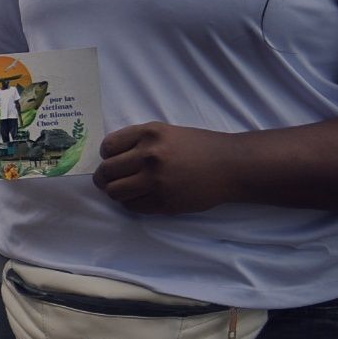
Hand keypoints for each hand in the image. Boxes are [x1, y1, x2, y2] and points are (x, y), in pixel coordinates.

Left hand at [93, 122, 236, 214]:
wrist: (232, 165)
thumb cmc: (199, 147)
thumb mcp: (166, 132)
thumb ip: (139, 141)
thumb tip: (109, 157)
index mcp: (149, 133)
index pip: (108, 147)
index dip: (107, 156)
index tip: (114, 160)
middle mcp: (150, 155)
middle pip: (107, 171)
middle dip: (105, 177)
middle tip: (111, 180)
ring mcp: (157, 180)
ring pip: (115, 192)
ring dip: (116, 192)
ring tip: (126, 190)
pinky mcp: (164, 202)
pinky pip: (132, 206)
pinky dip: (132, 203)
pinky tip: (142, 197)